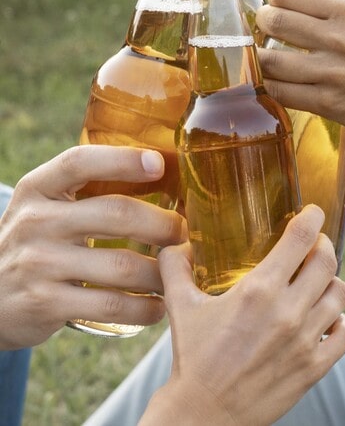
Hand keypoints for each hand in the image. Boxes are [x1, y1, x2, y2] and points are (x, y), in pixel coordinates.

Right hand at [0, 145, 185, 348]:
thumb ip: (86, 187)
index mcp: (38, 187)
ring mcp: (39, 264)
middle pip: (116, 213)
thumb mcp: (46, 205)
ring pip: (121, 265)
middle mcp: (36, 221)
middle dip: (162, 224)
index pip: (80, 162)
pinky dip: (144, 308)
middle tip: (185, 233)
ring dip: (161, 272)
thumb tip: (160, 170)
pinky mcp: (46, 304)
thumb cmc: (37, 240)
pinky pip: (110, 306)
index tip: (159, 164)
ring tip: (178, 272)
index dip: (123, 160)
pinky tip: (158, 305)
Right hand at [140, 205, 344, 425]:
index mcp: (258, 290)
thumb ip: (175, 267)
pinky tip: (325, 320)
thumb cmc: (193, 358)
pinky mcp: (314, 368)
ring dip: (332, 282)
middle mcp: (287, 311)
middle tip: (314, 245)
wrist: (204, 414)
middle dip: (323, 245)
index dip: (312, 218)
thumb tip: (174, 243)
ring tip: (318, 283)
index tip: (314, 212)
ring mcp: (305, 340)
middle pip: (327, 261)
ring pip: (341, 294)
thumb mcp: (180, 306)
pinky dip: (340, 322)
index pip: (300, 238)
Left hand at [257, 0, 344, 138]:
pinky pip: (281, 92)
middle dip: (263, 23)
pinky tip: (279, 81)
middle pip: (273, 21)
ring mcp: (331, 73)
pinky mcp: (328, 103)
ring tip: (268, 56)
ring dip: (263, 58)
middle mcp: (337, 38)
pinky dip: (273, 85)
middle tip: (267, 29)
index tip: (277, 5)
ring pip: (270, 60)